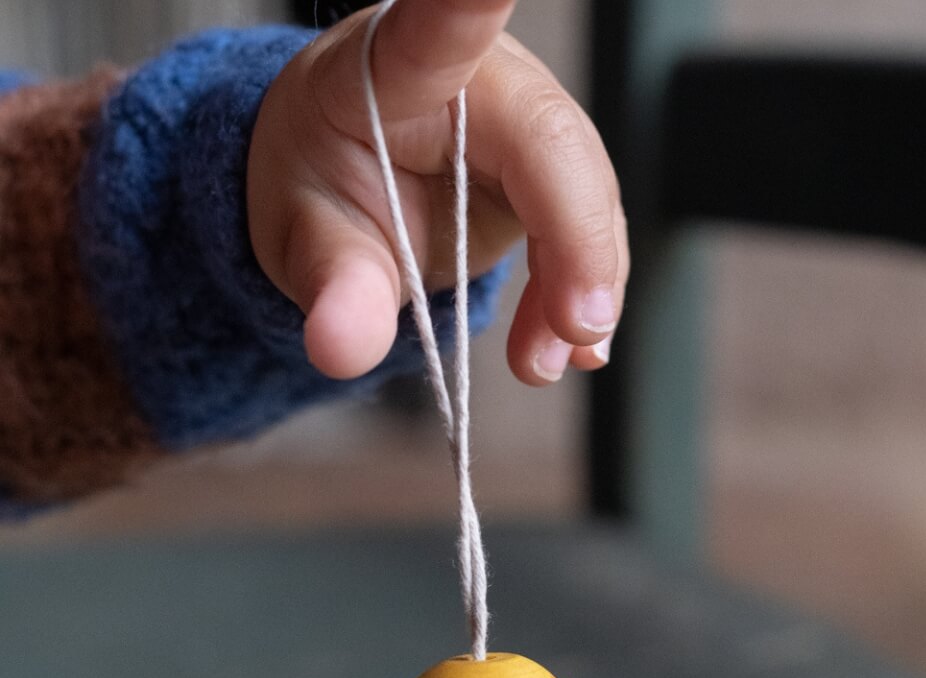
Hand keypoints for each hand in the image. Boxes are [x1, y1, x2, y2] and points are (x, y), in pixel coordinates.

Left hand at [247, 0, 627, 385]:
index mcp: (399, 68)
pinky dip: (581, 297)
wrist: (345, 189)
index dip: (475, 5)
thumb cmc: (320, 184)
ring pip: (588, 198)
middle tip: (575, 334)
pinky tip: (571, 348)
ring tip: (541, 363)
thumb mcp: (307, 240)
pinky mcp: (551, 173)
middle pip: (557, 145)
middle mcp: (481, 78)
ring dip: (579, 290)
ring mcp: (527, 124)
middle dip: (578, 247)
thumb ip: (332, 287)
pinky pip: (587, 231)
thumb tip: (341, 350)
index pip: (445, 26)